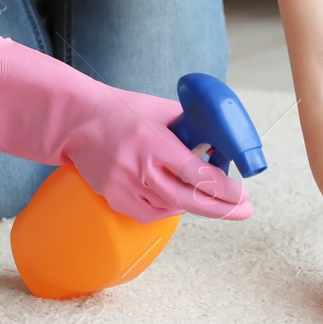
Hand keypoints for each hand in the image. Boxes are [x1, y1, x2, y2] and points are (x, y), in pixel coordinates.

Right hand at [0, 36, 250, 223]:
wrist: (78, 123)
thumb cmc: (123, 112)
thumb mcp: (163, 111)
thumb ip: (191, 129)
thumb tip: (221, 147)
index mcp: (154, 142)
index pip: (196, 174)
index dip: (224, 190)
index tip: (243, 195)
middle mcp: (139, 169)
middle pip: (189, 200)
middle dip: (222, 208)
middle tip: (244, 210)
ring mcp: (125, 188)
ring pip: (172, 208)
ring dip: (194, 202)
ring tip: (209, 195)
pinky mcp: (115, 200)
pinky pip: (152, 213)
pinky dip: (168, 206)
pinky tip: (174, 193)